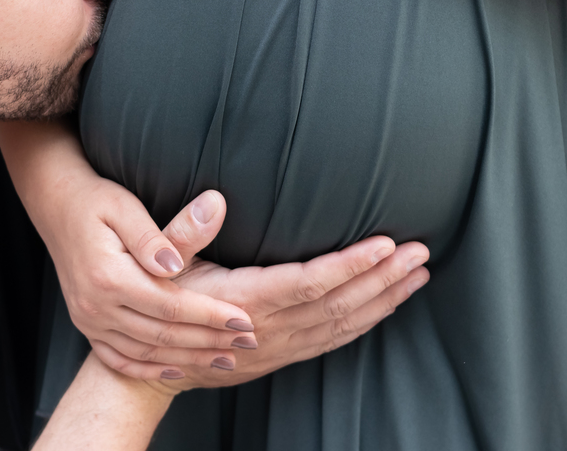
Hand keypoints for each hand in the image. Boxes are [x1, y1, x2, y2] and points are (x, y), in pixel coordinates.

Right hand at [31, 174, 263, 378]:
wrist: (56, 206)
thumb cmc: (96, 201)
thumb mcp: (124, 207)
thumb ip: (155, 237)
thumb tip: (176, 263)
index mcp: (108, 277)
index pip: (171, 306)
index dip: (210, 316)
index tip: (245, 321)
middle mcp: (96, 306)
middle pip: (162, 334)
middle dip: (209, 341)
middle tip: (249, 343)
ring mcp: (88, 319)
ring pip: (145, 351)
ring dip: (188, 358)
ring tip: (226, 359)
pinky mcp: (87, 324)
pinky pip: (119, 358)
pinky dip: (149, 368)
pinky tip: (178, 368)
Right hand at [94, 206, 430, 386]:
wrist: (146, 367)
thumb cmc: (155, 299)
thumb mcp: (160, 261)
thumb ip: (185, 232)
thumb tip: (214, 199)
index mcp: (243, 300)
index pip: (309, 282)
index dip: (350, 265)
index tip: (385, 244)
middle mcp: (267, 329)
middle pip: (338, 304)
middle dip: (383, 278)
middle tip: (419, 252)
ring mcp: (278, 347)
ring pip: (342, 326)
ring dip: (383, 300)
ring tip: (417, 274)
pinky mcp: (282, 355)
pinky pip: (333, 342)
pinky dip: (364, 323)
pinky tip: (386, 305)